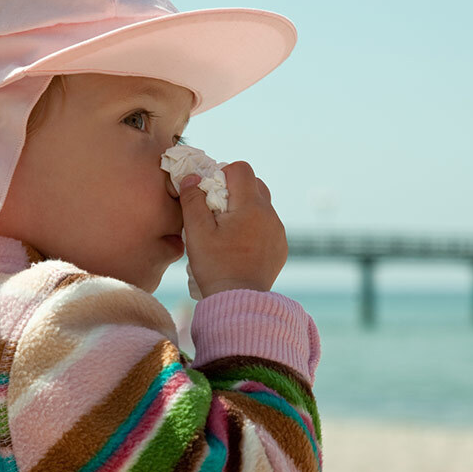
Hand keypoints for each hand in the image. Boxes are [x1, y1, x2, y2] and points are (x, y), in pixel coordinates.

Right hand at [178, 161, 287, 297]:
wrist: (238, 302)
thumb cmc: (215, 266)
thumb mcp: (197, 232)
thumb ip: (193, 200)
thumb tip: (191, 177)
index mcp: (251, 206)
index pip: (241, 169)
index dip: (223, 174)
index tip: (210, 194)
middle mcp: (270, 215)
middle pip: (255, 184)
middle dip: (235, 190)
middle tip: (216, 211)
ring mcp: (278, 232)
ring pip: (262, 205)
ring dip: (245, 209)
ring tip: (227, 231)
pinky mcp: (280, 248)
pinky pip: (268, 226)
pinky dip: (254, 228)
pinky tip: (239, 246)